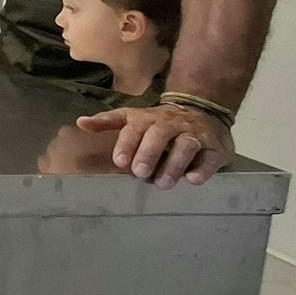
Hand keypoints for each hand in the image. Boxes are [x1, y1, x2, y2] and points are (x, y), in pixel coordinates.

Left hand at [75, 104, 234, 187]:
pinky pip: (210, 157)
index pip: (135, 127)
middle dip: (148, 153)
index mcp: (147, 119)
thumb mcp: (133, 118)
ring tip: (163, 183)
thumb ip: (108, 122)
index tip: (119, 161)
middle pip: (160, 134)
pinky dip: (202, 169)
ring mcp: (194, 135)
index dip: (127, 143)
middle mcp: (170, 124)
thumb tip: (80, 123)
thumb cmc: (160, 123)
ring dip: (174, 164)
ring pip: (185, 145)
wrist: (204, 111)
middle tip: (140, 173)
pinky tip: (193, 180)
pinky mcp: (215, 148)